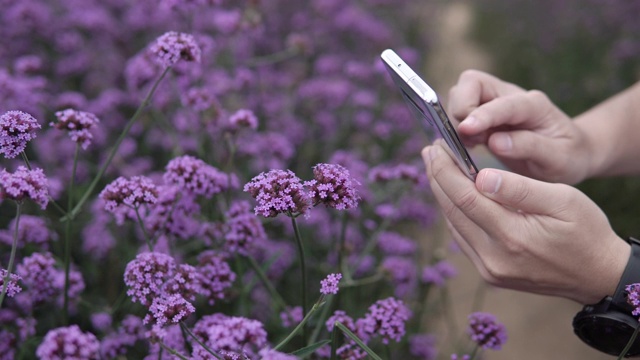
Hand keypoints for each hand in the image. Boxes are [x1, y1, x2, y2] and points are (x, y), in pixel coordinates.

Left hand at [422, 142, 628, 304]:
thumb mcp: (564, 201)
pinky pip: (463, 237)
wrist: (597, 275)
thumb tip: (480, 177)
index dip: (446, 170)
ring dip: (443, 194)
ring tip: (437, 167)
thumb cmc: (585, 232)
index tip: (437, 146)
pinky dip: (455, 212)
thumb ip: (520, 189)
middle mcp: (493, 258)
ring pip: (454, 224)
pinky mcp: (489, 273)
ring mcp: (489, 269)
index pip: (465, 197)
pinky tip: (452, 193)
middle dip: (438, 177)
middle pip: (453, 211)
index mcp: (513, 237)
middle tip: (430, 151)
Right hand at [448, 70, 592, 183]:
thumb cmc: (568, 155)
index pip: (502, 103)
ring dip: (456, 119)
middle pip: (471, 83)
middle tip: (470, 139)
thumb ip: (529, 147)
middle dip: (461, 108)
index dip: (482, 114)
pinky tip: (469, 145)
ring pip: (460, 94)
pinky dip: (455, 127)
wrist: (572, 152)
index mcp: (534, 105)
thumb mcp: (559, 158)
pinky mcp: (483, 114)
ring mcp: (495, 102)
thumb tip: (495, 142)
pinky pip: (459, 111)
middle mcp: (511, 96)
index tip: (465, 130)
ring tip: (472, 144)